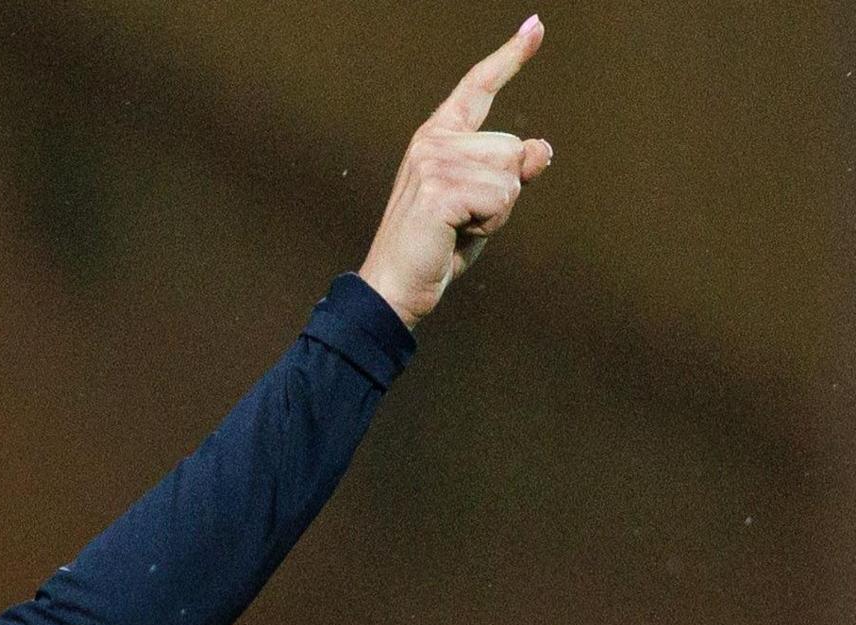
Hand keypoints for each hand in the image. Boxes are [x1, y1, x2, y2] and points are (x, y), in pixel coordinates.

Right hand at [356, 15, 555, 328]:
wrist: (393, 287)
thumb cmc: (436, 247)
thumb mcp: (482, 205)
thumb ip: (510, 174)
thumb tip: (540, 148)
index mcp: (438, 138)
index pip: (478, 90)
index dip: (509, 58)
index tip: (535, 26)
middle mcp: (433, 142)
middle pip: (510, 149)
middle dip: (503, 192)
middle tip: (463, 220)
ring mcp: (433, 162)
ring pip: (510, 175)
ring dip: (496, 211)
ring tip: (457, 227)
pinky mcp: (438, 188)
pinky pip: (501, 198)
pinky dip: (489, 224)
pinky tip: (454, 233)